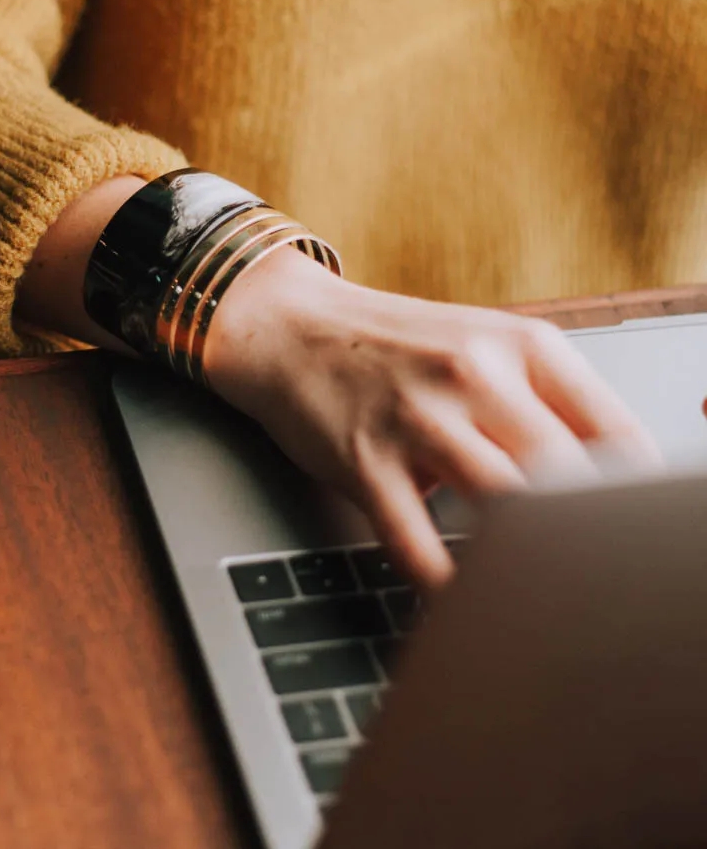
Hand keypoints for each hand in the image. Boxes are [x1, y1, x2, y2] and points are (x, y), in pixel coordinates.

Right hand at [204, 249, 662, 586]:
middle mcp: (475, 373)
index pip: (615, 432)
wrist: (293, 328)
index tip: (631, 542)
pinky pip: (417, 544)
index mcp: (523, 345)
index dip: (635, 500)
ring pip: (503, 508)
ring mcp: (417, 417)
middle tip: (590, 583)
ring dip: (522, 563)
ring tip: (535, 598)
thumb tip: (614, 485)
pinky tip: (461, 601)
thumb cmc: (398, 347)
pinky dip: (446, 587)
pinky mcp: (364, 459)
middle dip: (584, 539)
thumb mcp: (485, 348)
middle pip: (565, 476)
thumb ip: (549, 403)